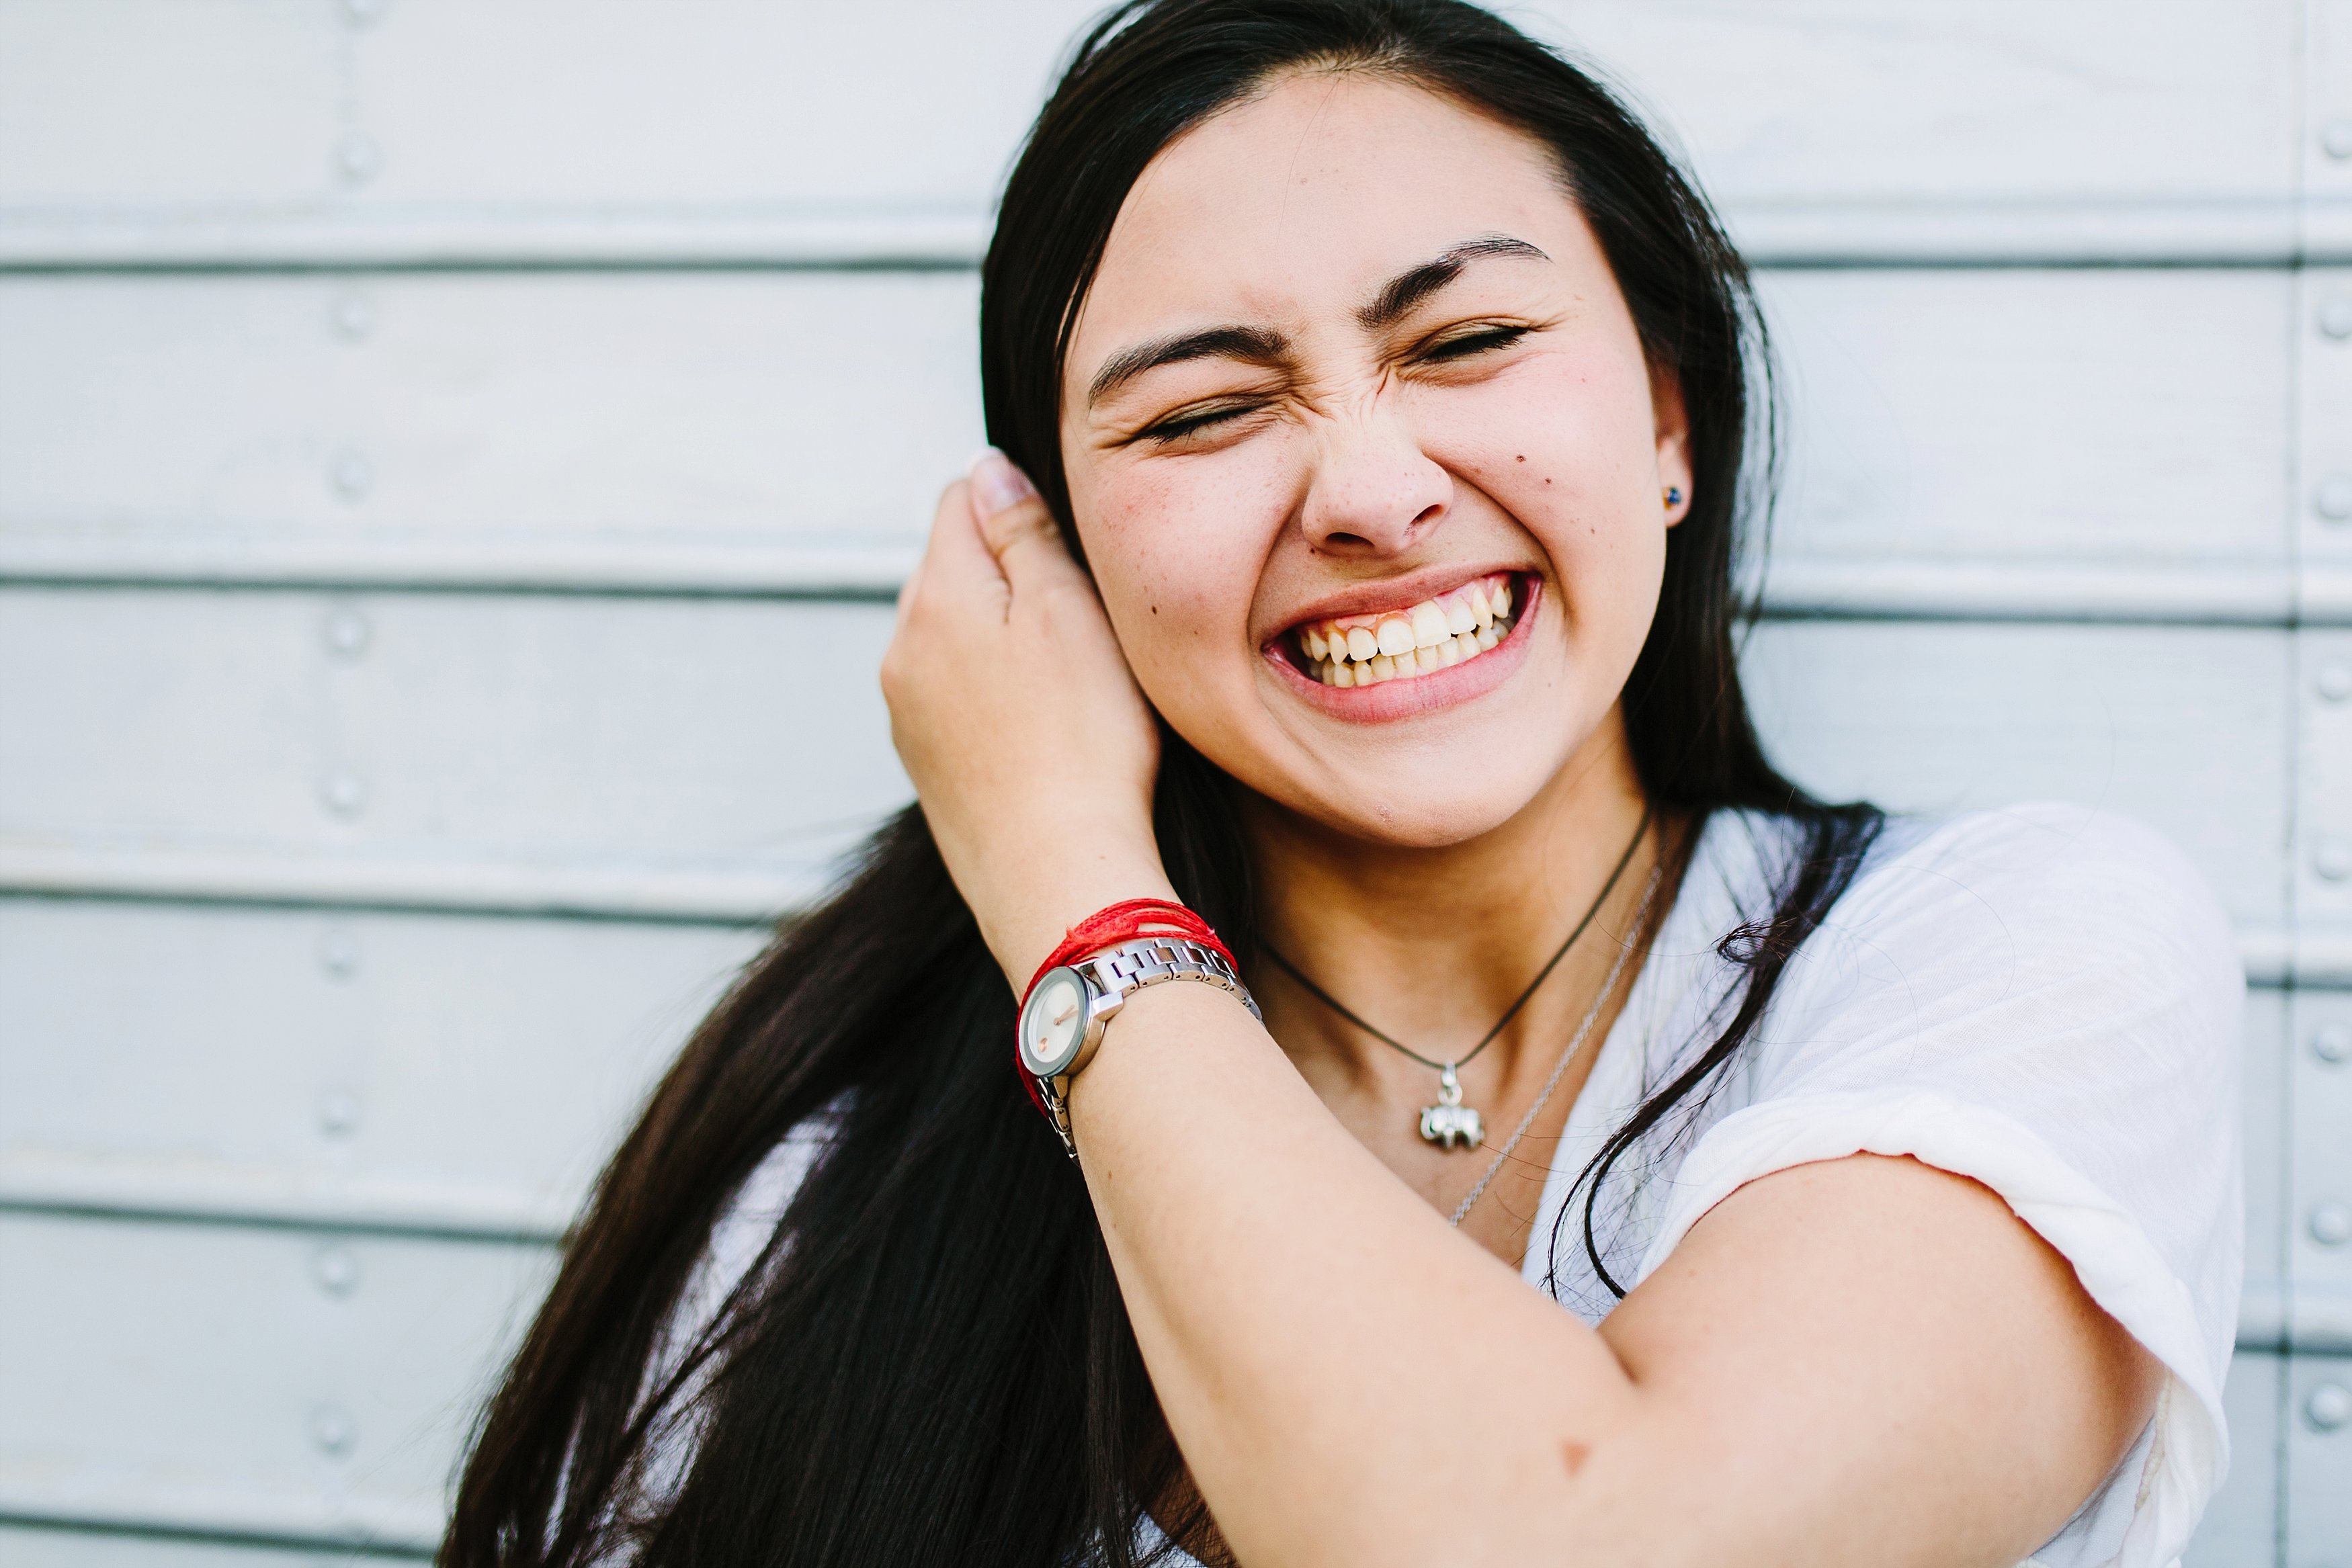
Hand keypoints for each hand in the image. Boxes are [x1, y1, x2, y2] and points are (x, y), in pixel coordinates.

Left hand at [881, 452, 1175, 989]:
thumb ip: (1023, 532)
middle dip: (1008, 574)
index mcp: (934, 597)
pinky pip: (955, 698)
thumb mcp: (1070, 611)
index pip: (961, 499)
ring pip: (952, 636)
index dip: (1022, 508)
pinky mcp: (926, 766)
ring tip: (1069, 683)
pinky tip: (1044, 731)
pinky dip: (994, 697)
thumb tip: (987, 471)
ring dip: (1000, 638)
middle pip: (950, 567)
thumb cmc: (1083, 744)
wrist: (1059, 878)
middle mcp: (901, 649)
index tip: (1075, 552)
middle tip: (1083, 619)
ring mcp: (905, 713)